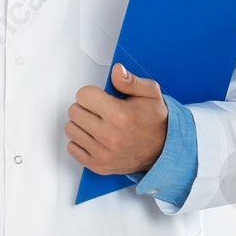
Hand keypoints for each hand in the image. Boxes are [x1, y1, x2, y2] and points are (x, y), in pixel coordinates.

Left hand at [64, 62, 167, 176]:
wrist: (164, 150)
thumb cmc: (155, 122)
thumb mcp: (150, 94)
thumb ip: (130, 81)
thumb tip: (116, 70)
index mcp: (120, 115)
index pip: (83, 95)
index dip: (91, 94)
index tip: (100, 98)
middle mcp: (110, 136)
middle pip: (74, 111)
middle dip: (85, 108)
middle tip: (99, 111)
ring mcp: (103, 153)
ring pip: (71, 129)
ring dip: (81, 124)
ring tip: (97, 124)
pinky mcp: (98, 165)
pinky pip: (72, 148)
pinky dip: (80, 141)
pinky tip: (94, 138)